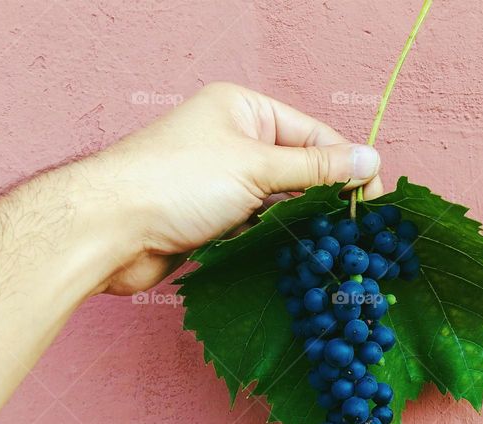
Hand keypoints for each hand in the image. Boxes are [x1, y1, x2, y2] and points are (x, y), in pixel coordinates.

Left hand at [85, 82, 382, 294]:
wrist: (107, 230)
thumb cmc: (176, 182)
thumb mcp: (255, 167)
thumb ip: (316, 169)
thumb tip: (370, 160)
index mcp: (244, 109)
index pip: (313, 134)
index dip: (347, 166)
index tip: (374, 202)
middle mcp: (233, 139)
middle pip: (298, 167)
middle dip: (327, 196)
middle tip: (358, 231)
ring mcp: (221, 179)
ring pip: (279, 200)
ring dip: (302, 221)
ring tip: (333, 246)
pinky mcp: (211, 217)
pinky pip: (257, 223)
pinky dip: (276, 237)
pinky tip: (296, 255)